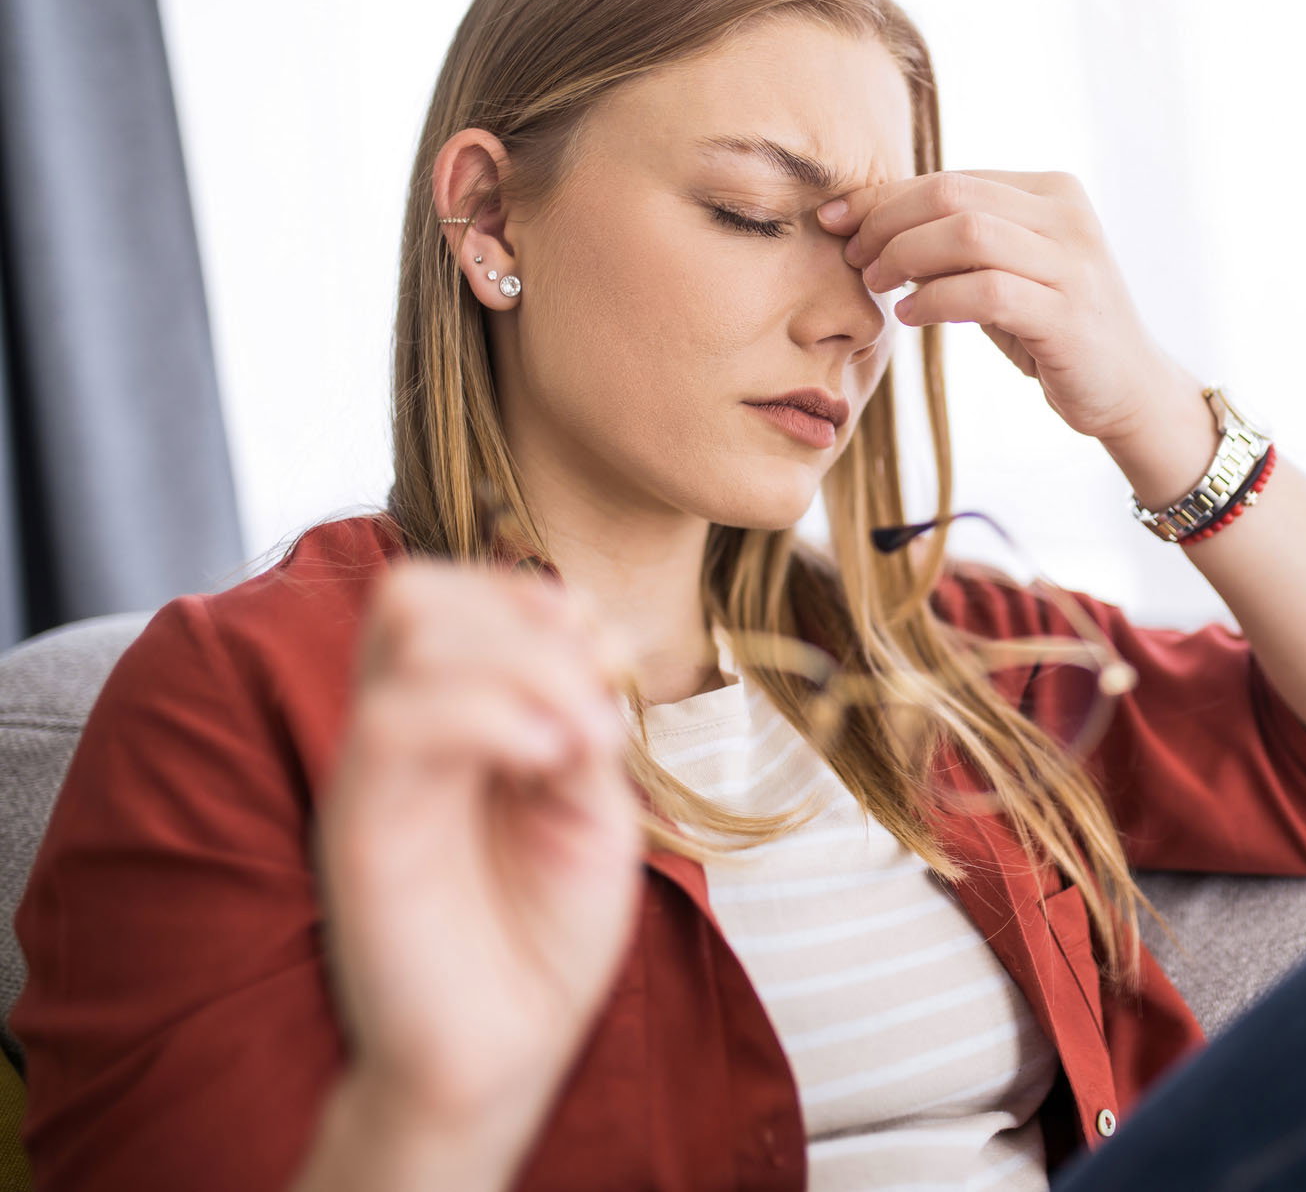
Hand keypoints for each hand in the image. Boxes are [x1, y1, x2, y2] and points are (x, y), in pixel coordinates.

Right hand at [314, 559, 644, 1137]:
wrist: (502, 1050)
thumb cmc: (545, 931)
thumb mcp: (593, 804)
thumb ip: (582, 718)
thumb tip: (581, 639)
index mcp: (451, 720)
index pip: (451, 593)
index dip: (533, 596)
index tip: (608, 657)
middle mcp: (400, 733)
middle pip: (415, 591)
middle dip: (525, 617)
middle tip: (595, 699)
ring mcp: (373, 772)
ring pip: (407, 631)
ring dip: (524, 662)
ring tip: (579, 744)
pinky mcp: (361, 823)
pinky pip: (400, 717)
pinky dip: (494, 712)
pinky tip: (551, 761)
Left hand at [820, 169, 1168, 441]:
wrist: (1127, 387)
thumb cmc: (1052, 328)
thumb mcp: (1006, 271)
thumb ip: (957, 242)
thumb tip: (870, 220)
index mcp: (1051, 191)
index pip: (951, 177)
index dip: (884, 197)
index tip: (837, 221)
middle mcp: (1067, 216)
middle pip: (952, 195)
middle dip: (887, 223)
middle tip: (856, 259)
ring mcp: (1072, 264)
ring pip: (967, 233)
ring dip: (906, 256)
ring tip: (879, 284)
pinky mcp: (1068, 315)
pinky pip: (986, 291)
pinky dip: (937, 298)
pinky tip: (912, 315)